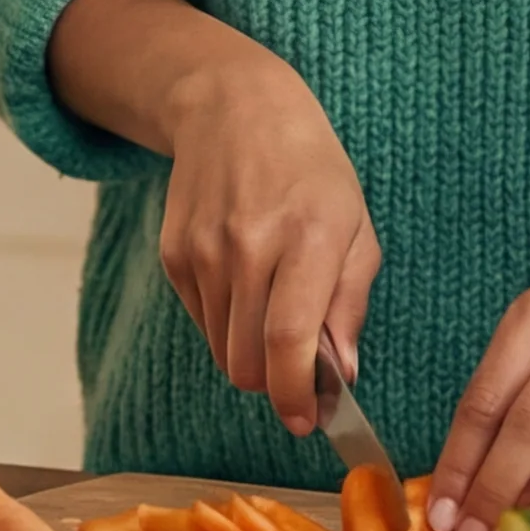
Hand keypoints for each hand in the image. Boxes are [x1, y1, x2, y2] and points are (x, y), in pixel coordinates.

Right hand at [149, 45, 378, 436]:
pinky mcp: (174, 255)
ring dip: (251, 355)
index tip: (308, 421)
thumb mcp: (355, 227)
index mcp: (306, 239)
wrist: (236, 109)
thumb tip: (342, 373)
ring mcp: (203, 251)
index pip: (290, 342)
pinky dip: (226, 325)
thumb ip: (349, 305)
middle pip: (247, 363)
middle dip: (274, 384)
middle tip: (299, 372)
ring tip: (275, 313)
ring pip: (222, 352)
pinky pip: (202, 323)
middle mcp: (248, 246)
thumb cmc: (311, 171)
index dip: (296, 396)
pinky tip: (246, 284)